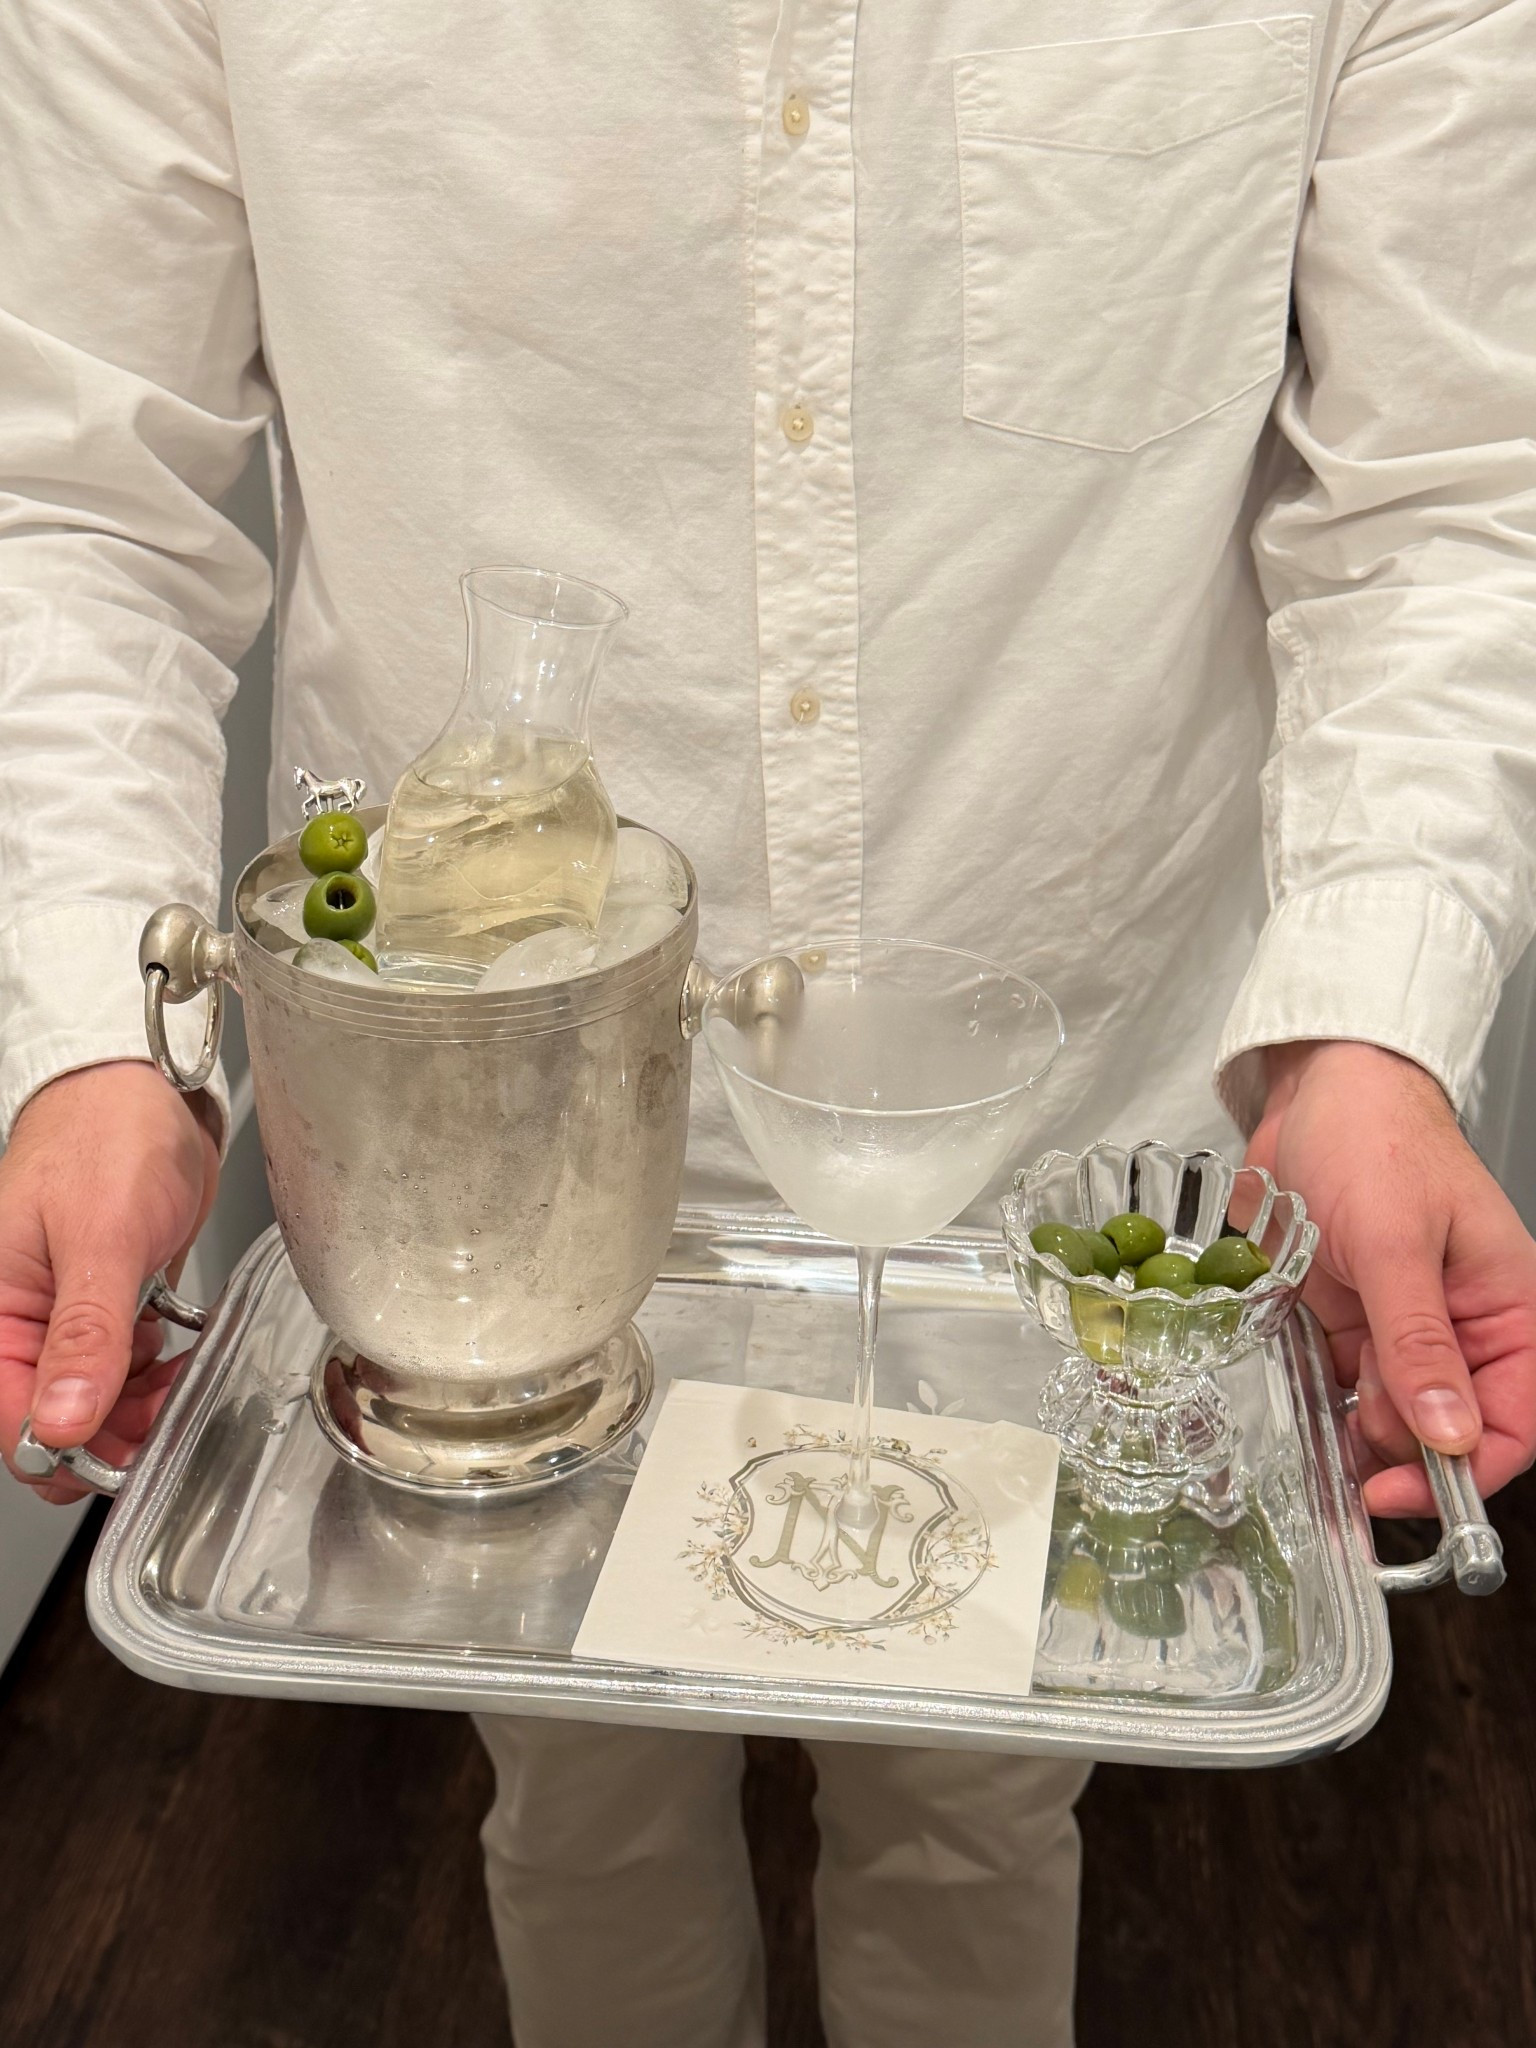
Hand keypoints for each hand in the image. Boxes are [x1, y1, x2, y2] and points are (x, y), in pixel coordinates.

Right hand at [0, 1063, 219, 1504]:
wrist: (146, 1088)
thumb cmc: (105, 1137)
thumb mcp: (99, 1241)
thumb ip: (83, 1336)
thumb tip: (60, 1422)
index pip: (13, 1423)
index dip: (68, 1453)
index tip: (127, 1455)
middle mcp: (24, 1321)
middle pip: (60, 1420)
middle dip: (118, 1431)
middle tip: (171, 1418)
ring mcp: (69, 1315)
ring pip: (100, 1400)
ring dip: (145, 1404)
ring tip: (183, 1382)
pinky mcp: (112, 1303)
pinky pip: (129, 1364)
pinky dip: (159, 1372)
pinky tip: (184, 1355)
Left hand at [1247, 1041, 1535, 1516]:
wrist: (1314, 1090)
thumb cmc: (1372, 1139)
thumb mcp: (1394, 1243)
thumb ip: (1418, 1341)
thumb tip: (1450, 1435)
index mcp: (1507, 1310)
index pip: (1516, 1421)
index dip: (1467, 1471)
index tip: (1404, 1498)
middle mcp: (1464, 1327)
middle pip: (1451, 1431)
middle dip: (1403, 1453)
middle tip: (1349, 1450)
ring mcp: (1408, 1327)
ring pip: (1397, 1418)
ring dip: (1360, 1434)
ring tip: (1323, 1414)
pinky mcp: (1356, 1321)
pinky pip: (1351, 1387)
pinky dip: (1330, 1404)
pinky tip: (1304, 1402)